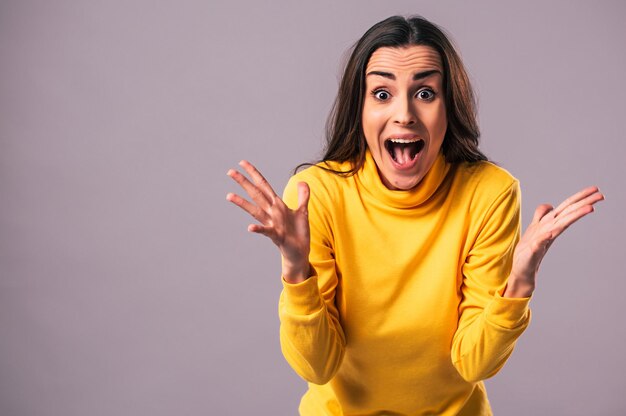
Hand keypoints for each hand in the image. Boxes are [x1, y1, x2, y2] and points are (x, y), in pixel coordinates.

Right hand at [226, 160, 310, 282]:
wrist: (299, 251)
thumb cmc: (298, 232)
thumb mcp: (303, 211)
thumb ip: (303, 196)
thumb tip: (302, 181)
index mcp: (276, 204)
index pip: (263, 185)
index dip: (254, 173)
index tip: (242, 163)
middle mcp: (271, 212)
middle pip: (255, 194)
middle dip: (243, 182)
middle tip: (230, 172)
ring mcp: (272, 223)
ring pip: (255, 211)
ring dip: (242, 203)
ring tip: (229, 196)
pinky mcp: (276, 235)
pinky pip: (266, 231)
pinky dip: (258, 229)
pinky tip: (249, 227)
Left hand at [504, 186, 604, 297]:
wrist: (522, 269)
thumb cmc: (529, 249)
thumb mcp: (534, 228)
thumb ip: (541, 216)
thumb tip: (550, 205)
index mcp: (550, 224)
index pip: (567, 208)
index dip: (579, 197)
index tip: (595, 189)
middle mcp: (549, 230)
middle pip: (568, 213)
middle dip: (584, 203)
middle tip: (601, 196)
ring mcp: (542, 239)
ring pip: (559, 224)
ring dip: (574, 215)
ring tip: (590, 208)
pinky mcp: (534, 250)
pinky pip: (540, 242)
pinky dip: (545, 237)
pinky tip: (550, 233)